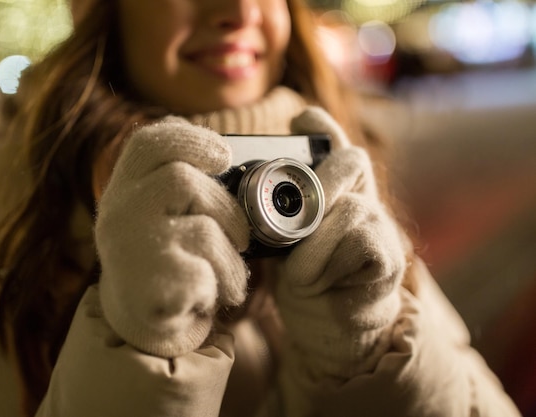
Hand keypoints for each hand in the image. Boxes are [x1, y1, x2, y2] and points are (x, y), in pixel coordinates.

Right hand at [94, 117, 249, 356]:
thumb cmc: (167, 261)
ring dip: (231, 255)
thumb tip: (226, 155)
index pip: (148, 144)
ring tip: (229, 275)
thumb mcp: (164, 214)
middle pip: (182, 181)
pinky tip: (209, 295)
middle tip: (241, 236)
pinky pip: (207, 271)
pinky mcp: (151, 286)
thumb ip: (183, 183)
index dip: (190, 139)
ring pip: (205, 229)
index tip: (224, 155)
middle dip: (226, 209)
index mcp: (123, 190)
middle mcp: (118, 214)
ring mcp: (132, 250)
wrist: (144, 327)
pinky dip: (222, 283)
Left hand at [275, 107, 407, 378]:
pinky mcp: (389, 259)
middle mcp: (362, 201)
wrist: (331, 332)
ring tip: (295, 266)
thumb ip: (275, 214)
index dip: (320, 129)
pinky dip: (324, 259)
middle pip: (351, 162)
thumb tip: (237, 190)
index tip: (301, 119)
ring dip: (314, 236)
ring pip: (352, 207)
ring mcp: (380, 228)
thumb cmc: (305, 281)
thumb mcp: (282, 243)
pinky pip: (360, 240)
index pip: (333, 148)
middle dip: (318, 179)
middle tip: (291, 209)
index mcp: (335, 194)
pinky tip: (311, 279)